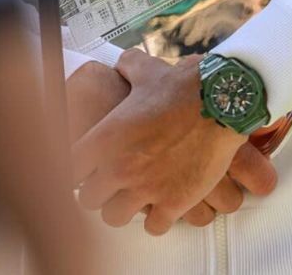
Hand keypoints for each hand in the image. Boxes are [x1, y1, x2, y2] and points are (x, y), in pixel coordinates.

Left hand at [72, 48, 276, 235]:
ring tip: (129, 198)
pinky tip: (158, 206)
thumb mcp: (148, 70)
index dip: (74, 167)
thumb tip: (122, 63)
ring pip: (114, 218)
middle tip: (106, 184)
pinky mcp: (174, 203)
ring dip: (120, 208)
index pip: (69, 168)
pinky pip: (153, 227)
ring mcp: (147, 188)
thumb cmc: (184, 87)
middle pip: (87, 199)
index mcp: (107, 137)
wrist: (222, 103)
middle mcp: (120, 167)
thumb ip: (128, 66)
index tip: (82, 167)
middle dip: (95, 191)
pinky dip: (154, 219)